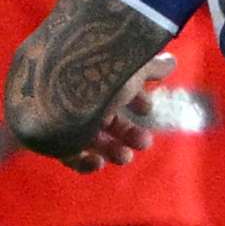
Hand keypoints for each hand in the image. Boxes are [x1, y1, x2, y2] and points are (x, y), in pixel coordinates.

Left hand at [56, 53, 172, 172]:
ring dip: (113, 150)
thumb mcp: (132, 67)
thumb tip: (172, 62)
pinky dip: (85, 163)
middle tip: (144, 143)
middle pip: (107, 120)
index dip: (136, 101)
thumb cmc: (96, 73)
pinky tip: (98, 162)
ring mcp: (65, 120)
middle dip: (130, 133)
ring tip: (125, 157)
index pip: (117, 92)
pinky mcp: (51, 140)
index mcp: (96, 79)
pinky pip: (68, 156)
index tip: (147, 109)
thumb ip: (152, 67)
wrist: (55, 86)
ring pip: (91, 140)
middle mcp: (80, 99)